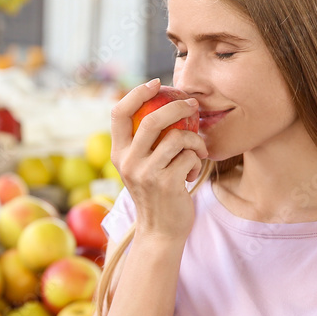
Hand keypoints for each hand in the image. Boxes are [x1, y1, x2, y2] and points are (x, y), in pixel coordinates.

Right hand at [110, 79, 207, 241]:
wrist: (160, 231)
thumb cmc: (156, 194)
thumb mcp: (141, 167)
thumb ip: (144, 143)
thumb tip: (163, 105)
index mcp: (118, 153)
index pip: (118, 113)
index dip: (137, 93)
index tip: (157, 83)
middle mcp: (128, 162)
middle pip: (152, 119)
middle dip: (177, 107)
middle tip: (192, 105)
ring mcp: (146, 173)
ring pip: (177, 138)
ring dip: (195, 139)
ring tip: (198, 149)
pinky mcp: (166, 184)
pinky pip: (189, 157)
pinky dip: (197, 160)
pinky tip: (192, 171)